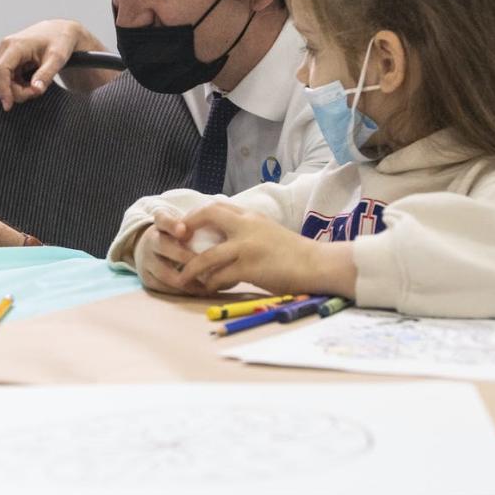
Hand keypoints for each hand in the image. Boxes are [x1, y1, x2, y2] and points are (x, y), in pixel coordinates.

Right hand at [0, 19, 111, 110]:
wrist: (59, 32)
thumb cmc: (59, 42)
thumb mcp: (57, 58)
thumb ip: (46, 74)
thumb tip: (36, 89)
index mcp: (14, 45)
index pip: (0, 70)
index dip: (3, 90)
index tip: (9, 106)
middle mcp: (4, 48)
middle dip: (15, 92)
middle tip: (37, 92)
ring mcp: (2, 54)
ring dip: (16, 90)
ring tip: (37, 86)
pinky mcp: (5, 60)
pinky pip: (4, 80)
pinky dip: (16, 86)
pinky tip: (31, 82)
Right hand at [131, 211, 213, 295]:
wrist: (152, 251)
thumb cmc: (177, 237)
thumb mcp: (183, 225)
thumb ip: (194, 223)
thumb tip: (215, 227)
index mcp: (160, 223)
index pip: (163, 220)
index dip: (172, 225)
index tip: (183, 230)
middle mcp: (150, 240)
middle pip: (163, 246)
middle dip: (185, 257)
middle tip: (206, 264)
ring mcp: (146, 260)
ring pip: (164, 272)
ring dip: (186, 279)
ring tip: (207, 284)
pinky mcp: (147, 279)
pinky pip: (164, 287)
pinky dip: (182, 291)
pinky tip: (198, 291)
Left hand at [168, 203, 357, 296]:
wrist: (317, 264)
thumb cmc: (294, 253)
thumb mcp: (268, 232)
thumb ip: (246, 231)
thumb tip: (224, 238)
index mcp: (251, 216)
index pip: (217, 205)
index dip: (196, 214)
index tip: (185, 227)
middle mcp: (248, 226)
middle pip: (208, 215)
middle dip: (187, 227)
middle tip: (177, 243)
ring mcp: (248, 247)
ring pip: (207, 255)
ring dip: (191, 269)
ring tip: (182, 279)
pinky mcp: (250, 268)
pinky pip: (220, 276)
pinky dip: (210, 284)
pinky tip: (207, 289)